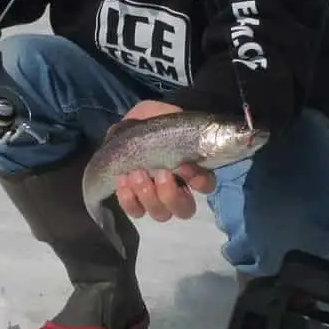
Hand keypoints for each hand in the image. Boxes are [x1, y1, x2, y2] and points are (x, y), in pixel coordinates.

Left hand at [113, 100, 216, 221]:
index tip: (185, 166)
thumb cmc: (155, 120)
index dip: (198, 180)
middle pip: (184, 209)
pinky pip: (135, 211)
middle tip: (160, 173)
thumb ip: (175, 119)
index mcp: (193, 171)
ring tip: (136, 174)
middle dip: (170, 194)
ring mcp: (157, 199)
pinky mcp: (135, 201)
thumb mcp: (168, 114)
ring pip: (160, 214)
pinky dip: (129, 199)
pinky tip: (123, 181)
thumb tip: (174, 121)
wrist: (131, 126)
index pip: (205, 185)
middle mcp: (178, 190)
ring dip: (148, 196)